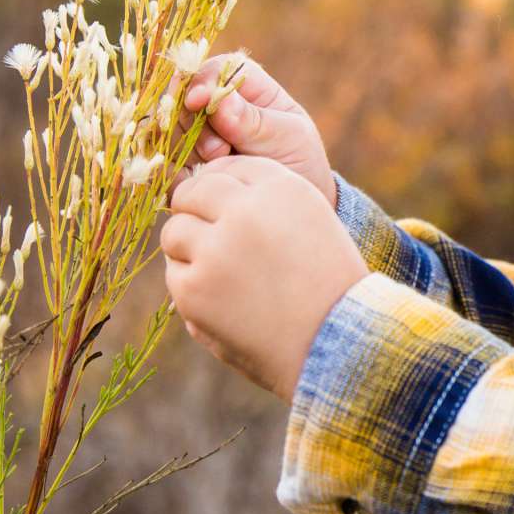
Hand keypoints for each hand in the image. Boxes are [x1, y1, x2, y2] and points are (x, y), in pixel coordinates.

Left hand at [161, 155, 369, 399]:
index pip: (229, 168)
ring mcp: (215, 250)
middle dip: (197, 211)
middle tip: (216, 239)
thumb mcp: (312, 221)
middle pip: (192, 192)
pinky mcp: (194, 289)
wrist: (339, 346)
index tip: (231, 211)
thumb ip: (262, 198)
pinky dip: (192, 285)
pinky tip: (224, 301)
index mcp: (281, 188)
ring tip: (225, 274)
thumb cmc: (329, 284)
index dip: (225, 190)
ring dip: (191, 248)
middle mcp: (244, 211)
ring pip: (174, 232)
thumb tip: (197, 188)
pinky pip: (175, 274)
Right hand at [180, 53, 334, 205]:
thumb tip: (220, 101)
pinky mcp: (180, 161)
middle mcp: (211, 104)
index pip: (213, 69)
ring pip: (165, 130)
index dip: (200, 82)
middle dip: (194, 125)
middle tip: (220, 151)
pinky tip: (201, 180)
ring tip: (219, 166)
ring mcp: (192, 132)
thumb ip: (254, 121)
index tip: (199, 102)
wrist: (288, 204)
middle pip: (180, 99)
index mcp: (243, 84)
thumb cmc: (297, 160)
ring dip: (186, 149)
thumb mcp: (286, 138)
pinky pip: (162, 161)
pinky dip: (177, 171)